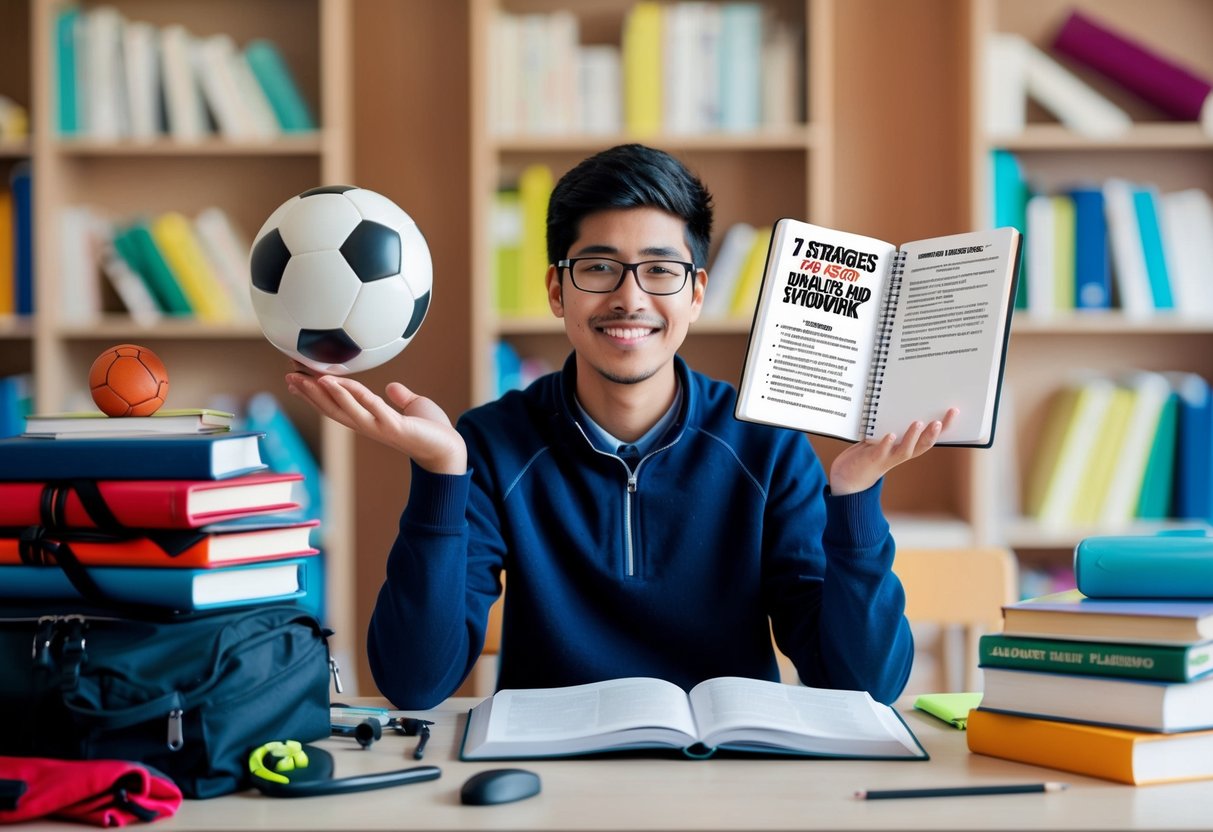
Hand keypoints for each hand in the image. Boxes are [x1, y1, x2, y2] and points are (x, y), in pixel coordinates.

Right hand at [285, 370, 466, 474]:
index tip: (296, 378)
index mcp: (370, 419)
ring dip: (326, 393)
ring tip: (309, 378)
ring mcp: (380, 427)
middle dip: (310, 393)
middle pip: (332, 408)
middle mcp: (369, 425)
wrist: (450, 450)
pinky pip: (372, 409)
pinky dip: (356, 397)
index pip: (335, 405)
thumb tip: (392, 387)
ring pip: (346, 410)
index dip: (315, 393)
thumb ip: (400, 399)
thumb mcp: (412, 408)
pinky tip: (340, 384)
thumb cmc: (432, 431)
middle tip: (289, 376)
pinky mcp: (396, 427)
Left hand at [827, 408, 957, 495]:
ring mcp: (887, 458)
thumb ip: (890, 424)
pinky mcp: (872, 459)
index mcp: (905, 448)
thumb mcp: (880, 437)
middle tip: (940, 421)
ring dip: (912, 437)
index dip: (943, 427)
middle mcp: (900, 455)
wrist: (847, 478)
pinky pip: (881, 451)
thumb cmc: (866, 454)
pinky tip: (890, 435)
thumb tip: (902, 402)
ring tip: (918, 423)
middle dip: (933, 434)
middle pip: (922, 446)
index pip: (929, 438)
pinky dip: (886, 443)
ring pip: (905, 450)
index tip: (953, 411)